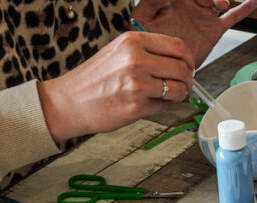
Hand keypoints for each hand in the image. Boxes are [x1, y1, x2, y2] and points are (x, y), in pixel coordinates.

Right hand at [38, 32, 195, 142]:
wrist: (68, 102)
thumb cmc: (94, 79)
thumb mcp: (119, 52)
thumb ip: (147, 52)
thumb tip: (179, 60)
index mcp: (133, 41)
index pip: (178, 46)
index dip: (188, 59)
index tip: (188, 67)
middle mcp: (136, 59)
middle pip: (183, 68)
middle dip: (187, 80)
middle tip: (181, 85)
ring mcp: (137, 83)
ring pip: (179, 89)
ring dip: (177, 95)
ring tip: (163, 96)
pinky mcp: (137, 105)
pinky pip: (164, 106)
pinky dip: (160, 107)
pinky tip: (144, 104)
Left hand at [132, 0, 256, 66]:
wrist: (160, 62)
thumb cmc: (148, 39)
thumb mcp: (143, 17)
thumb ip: (151, 1)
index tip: (187, 0)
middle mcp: (192, 4)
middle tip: (210, 1)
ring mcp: (205, 16)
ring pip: (219, 0)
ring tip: (220, 4)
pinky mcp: (215, 29)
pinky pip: (233, 17)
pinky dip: (245, 8)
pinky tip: (254, 1)